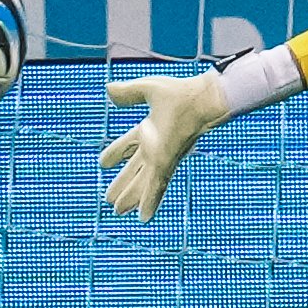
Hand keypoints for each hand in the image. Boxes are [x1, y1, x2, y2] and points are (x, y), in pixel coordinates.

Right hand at [100, 68, 232, 220]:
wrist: (204, 100)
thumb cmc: (184, 93)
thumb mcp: (150, 89)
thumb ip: (129, 92)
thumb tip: (108, 90)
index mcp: (149, 129)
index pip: (128, 144)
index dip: (116, 153)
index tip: (103, 163)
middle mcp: (154, 147)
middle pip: (135, 170)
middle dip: (123, 183)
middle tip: (109, 199)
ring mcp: (160, 158)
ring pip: (143, 183)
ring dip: (131, 197)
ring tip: (118, 211)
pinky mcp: (166, 164)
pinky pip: (156, 188)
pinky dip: (149, 202)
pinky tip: (143, 218)